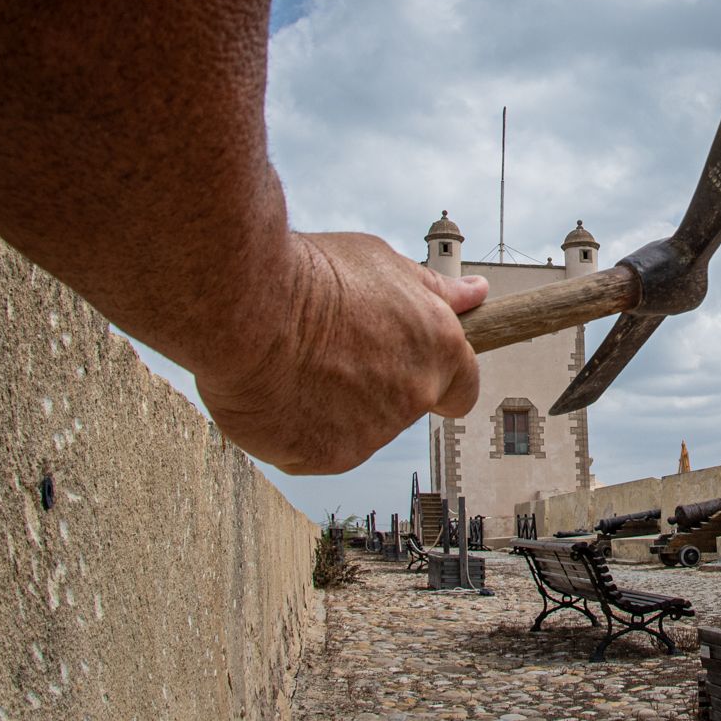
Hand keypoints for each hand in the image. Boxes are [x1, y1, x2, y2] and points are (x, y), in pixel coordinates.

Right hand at [195, 232, 485, 473]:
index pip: (464, 388)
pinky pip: (314, 448)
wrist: (244, 308)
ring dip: (332, 404)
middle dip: (374, 383)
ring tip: (293, 360)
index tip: (409, 365)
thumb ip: (433, 290)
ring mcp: (373, 433)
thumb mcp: (380, 262)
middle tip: (328, 348)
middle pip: (402, 404)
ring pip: (356, 427)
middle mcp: (414, 396)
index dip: (437, 378)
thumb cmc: (312, 274)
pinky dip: (295, 427)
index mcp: (438, 349)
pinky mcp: (329, 458)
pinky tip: (274, 390)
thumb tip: (476, 294)